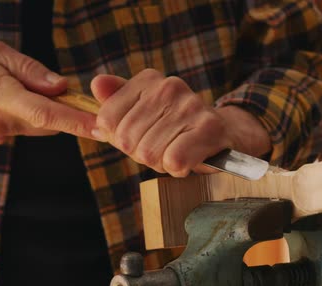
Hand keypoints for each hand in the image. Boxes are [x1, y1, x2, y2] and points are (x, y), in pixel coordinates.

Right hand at [0, 38, 96, 143]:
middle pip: (50, 123)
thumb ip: (30, 70)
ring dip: (47, 111)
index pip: (46, 115)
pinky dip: (32, 114)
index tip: (102, 128)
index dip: (77, 122)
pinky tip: (15, 96)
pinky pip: (25, 127)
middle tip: (66, 89)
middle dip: (65, 110)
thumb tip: (61, 86)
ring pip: (39, 126)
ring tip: (26, 85)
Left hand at [90, 69, 270, 176]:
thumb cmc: (178, 129)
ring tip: (179, 152)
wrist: (227, 134)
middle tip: (164, 149)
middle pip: (126, 140)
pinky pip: (174, 161)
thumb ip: (115, 104)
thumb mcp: (143, 114)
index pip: (106, 120)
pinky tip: (190, 160)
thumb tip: (94, 87)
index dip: (120, 140)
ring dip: (161, 164)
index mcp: (148, 80)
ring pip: (149, 153)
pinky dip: (179, 169)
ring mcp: (190, 105)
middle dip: (142, 154)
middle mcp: (168, 87)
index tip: (141, 137)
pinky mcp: (208, 127)